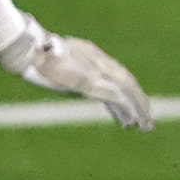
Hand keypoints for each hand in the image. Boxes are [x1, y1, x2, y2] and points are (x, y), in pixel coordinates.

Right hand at [8, 23, 152, 129]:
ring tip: (145, 127)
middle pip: (128, 82)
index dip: (130, 90)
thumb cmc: (41, 56)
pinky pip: (116, 98)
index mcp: (94, 54)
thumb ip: (75, 70)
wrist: (32, 52)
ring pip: (127, 91)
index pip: (119, 73)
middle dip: (140, 102)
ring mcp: (97, 72)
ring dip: (138, 110)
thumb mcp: (63, 60)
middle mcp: (100, 61)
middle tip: (148, 120)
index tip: (136, 105)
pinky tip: (130, 123)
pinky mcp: (92, 83)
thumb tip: (81, 86)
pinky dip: (126, 111)